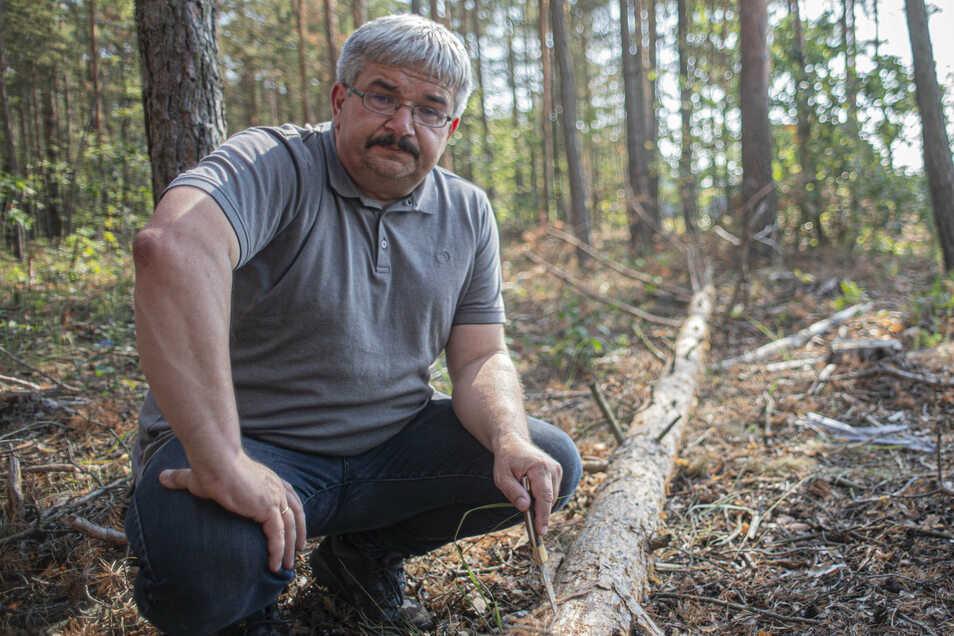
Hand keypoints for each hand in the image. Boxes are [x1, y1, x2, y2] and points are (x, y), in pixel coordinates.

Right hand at [158, 453, 305, 571]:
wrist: (214, 460)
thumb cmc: (207, 467)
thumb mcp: (196, 477)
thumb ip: (182, 479)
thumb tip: (162, 477)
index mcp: (268, 479)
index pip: (289, 497)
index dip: (294, 512)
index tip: (296, 527)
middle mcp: (275, 487)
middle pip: (296, 512)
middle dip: (299, 532)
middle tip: (297, 551)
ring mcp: (273, 497)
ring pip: (289, 528)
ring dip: (289, 548)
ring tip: (285, 566)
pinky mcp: (267, 508)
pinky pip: (277, 535)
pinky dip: (277, 551)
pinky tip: (274, 565)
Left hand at [492, 436, 561, 535]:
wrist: (514, 442)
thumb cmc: (506, 459)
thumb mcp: (502, 476)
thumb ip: (513, 491)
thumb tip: (525, 507)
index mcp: (539, 467)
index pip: (544, 496)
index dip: (543, 515)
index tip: (540, 531)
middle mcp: (552, 468)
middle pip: (549, 499)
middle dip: (540, 514)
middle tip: (532, 529)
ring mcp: (557, 470)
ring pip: (551, 498)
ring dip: (540, 505)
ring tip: (527, 505)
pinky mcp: (557, 474)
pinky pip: (551, 493)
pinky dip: (542, 499)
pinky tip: (532, 497)